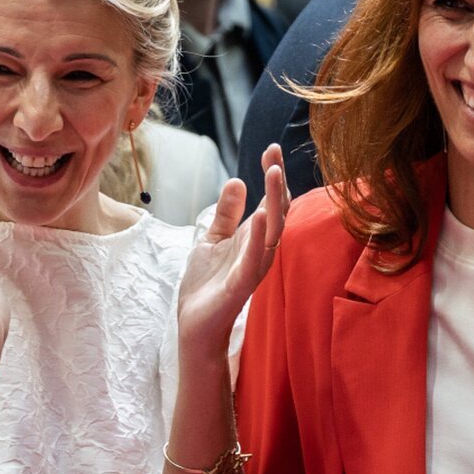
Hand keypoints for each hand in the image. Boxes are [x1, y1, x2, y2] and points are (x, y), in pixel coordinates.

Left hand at [176, 144, 287, 356]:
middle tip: (274, 155)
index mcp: (253, 237)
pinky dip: (260, 238)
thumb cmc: (206, 284)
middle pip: (278, 212)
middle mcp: (260, 250)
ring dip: (275, 203)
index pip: (271, 201)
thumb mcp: (212, 239)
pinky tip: (262, 215)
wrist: (195, 323)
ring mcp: (253, 267)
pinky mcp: (241, 284)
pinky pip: (255, 259)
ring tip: (274, 174)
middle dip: (278, 183)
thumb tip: (238, 180)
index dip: (273, 175)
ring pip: (273, 232)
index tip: (271, 149)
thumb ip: (226, 213)